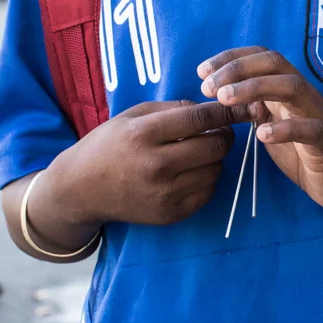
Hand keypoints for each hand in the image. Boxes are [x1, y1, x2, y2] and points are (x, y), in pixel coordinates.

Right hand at [47, 100, 240, 225]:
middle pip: (215, 147)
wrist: (81, 189)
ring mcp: (163, 194)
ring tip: (197, 154)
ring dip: (214, 159)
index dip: (227, 112)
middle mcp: (155, 165)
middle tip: (220, 133)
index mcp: (144, 134)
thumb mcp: (132, 115)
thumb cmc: (109, 145)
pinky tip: (189, 173)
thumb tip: (214, 109)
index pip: (200, 119)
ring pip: (215, 171)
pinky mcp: (169, 214)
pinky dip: (205, 180)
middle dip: (225, 136)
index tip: (241, 108)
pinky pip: (206, 192)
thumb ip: (173, 108)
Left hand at [198, 47, 322, 213]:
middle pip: (273, 62)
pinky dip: (284, 129)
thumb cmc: (306, 150)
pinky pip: (309, 128)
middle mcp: (302, 94)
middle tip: (208, 87)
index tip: (201, 71)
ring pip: (290, 86)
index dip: (230, 57)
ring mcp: (316, 114)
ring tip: (224, 99)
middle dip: (237, 68)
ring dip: (254, 87)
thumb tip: (220, 92)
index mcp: (286, 88)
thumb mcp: (272, 123)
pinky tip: (260, 135)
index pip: (260, 56)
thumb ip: (252, 106)